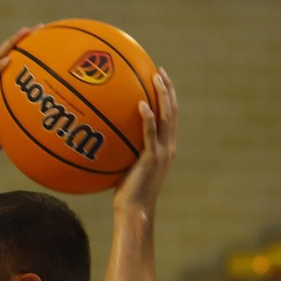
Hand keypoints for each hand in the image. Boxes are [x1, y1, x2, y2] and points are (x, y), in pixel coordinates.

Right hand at [0, 26, 38, 164]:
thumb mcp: (11, 128)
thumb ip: (26, 119)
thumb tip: (52, 124)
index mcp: (0, 88)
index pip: (16, 64)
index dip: (30, 51)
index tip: (48, 39)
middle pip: (8, 55)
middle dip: (23, 40)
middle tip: (41, 27)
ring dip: (11, 45)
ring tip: (25, 33)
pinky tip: (7, 59)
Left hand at [112, 69, 177, 212]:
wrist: (135, 209)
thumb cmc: (128, 190)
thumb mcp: (128, 164)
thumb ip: (125, 147)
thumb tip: (107, 131)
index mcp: (166, 147)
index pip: (171, 117)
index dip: (169, 97)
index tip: (161, 79)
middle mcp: (168, 147)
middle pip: (173, 112)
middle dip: (168, 90)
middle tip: (160, 71)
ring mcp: (162, 152)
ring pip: (167, 118)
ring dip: (162, 96)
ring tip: (155, 78)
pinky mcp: (152, 158)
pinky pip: (150, 134)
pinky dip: (148, 118)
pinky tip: (141, 104)